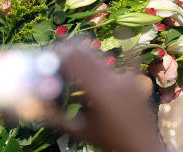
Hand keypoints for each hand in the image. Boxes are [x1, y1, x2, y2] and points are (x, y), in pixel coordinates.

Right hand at [48, 41, 165, 151]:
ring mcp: (125, 77)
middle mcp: (113, 79)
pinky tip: (111, 41)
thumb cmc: (110, 141)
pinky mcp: (133, 79)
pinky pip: (123, 58)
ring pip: (99, 56)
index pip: (73, 59)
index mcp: (99, 92)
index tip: (50, 59)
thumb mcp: (81, 132)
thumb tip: (38, 107)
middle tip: (58, 58)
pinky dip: (112, 54)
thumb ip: (58, 119)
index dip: (59, 55)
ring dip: (84, 58)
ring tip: (76, 69)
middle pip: (85, 51)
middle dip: (69, 51)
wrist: (143, 147)